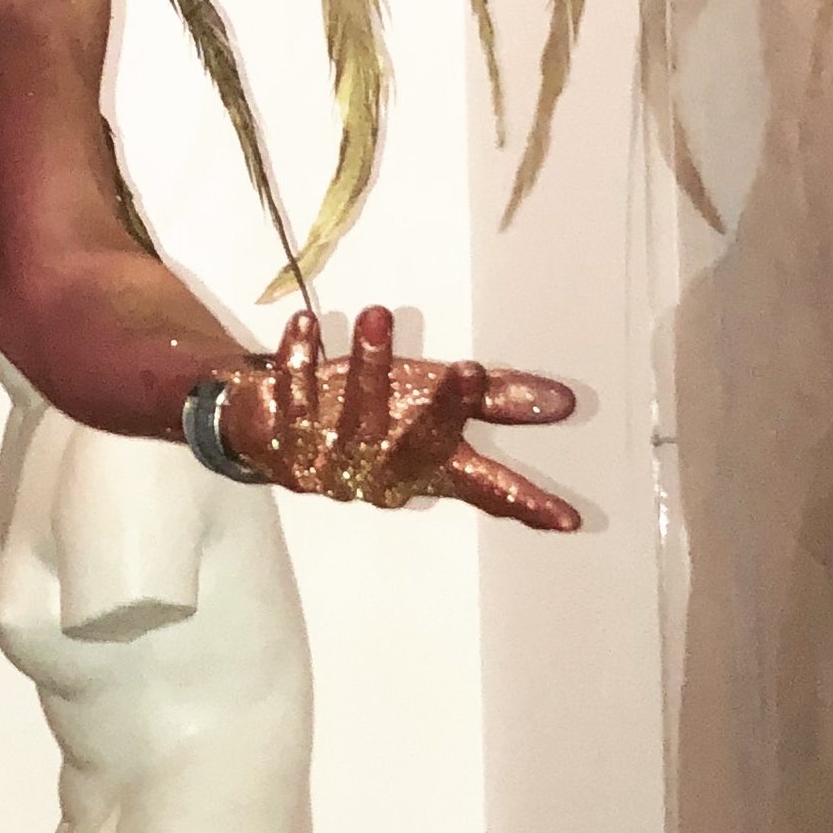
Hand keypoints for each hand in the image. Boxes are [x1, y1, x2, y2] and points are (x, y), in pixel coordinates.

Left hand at [215, 305, 578, 531]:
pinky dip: (298, 362)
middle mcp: (383, 474)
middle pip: (421, 446)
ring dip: (369, 366)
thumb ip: (491, 399)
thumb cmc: (366, 411)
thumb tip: (562, 401)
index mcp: (427, 469)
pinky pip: (293, 399)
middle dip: (445, 410)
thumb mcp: (431, 398)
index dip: (523, 503)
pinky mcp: (284, 441)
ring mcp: (332, 463)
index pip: (485, 490)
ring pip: (356, 417)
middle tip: (471, 370)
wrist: (265, 426)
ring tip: (378, 314)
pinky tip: (306, 325)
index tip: (567, 517)